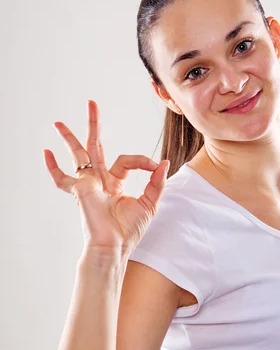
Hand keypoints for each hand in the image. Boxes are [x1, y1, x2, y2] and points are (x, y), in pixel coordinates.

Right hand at [43, 100, 169, 252]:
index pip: (127, 160)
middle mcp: (100, 181)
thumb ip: (156, 183)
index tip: (155, 165)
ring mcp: (88, 185)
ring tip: (58, 122)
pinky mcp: (80, 191)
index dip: (142, 159)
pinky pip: (62, 179)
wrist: (114, 246)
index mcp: (115, 183)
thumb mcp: (150, 204)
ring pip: (78, 155)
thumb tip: (164, 162)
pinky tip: (46, 153)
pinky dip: (53, 168)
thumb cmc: (129, 231)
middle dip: (94, 125)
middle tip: (92, 103)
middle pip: (96, 147)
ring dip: (69, 138)